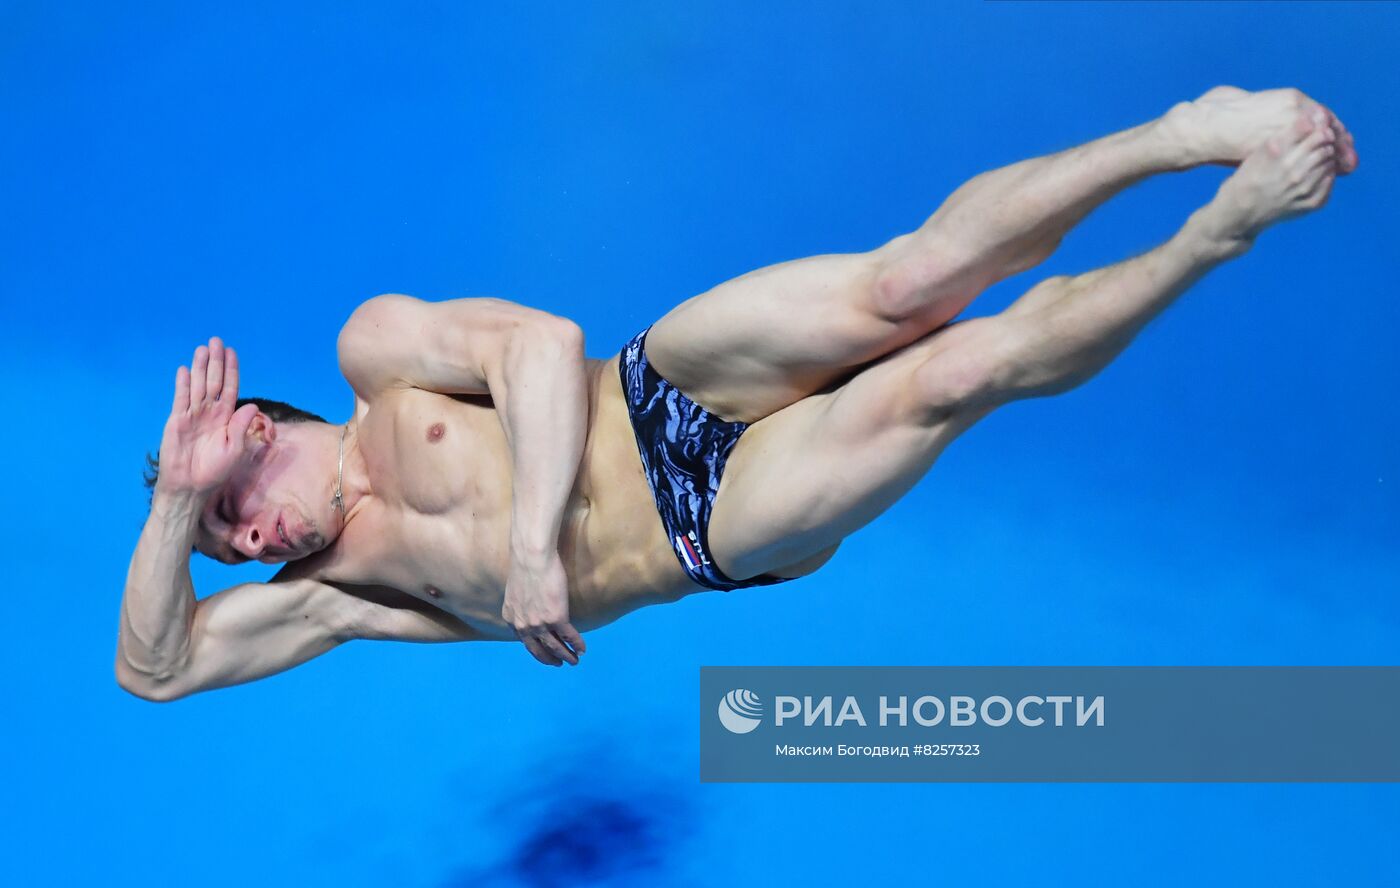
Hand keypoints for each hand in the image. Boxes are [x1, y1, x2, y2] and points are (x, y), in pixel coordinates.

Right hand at [156, 337, 259, 496]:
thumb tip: (252, 405)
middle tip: (216, 341)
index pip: (230, 389)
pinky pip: (181, 399)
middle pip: (213, 382)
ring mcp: (193, 415)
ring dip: (199, 367)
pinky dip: (182, 384)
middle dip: (215, 362)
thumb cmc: (215, 471)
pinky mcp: (176, 420)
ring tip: (202, 349)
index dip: (232, 371)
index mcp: (226, 418)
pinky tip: (184, 370)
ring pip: (197, 386)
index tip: (233, 353)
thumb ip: (240, 427)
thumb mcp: (234, 449)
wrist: (190, 486)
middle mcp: (210, 413)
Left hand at [501, 551, 585, 665]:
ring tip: (574, 661)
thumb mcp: (516, 590)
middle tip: (559, 663)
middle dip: (550, 659)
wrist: (532, 558)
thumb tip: (530, 606)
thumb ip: (521, 604)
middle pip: (539, 650)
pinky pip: (569, 636)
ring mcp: (540, 624)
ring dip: (566, 656)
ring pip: (555, 647)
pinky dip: (577, 645)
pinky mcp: (556, 618)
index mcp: (512, 619)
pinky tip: (583, 649)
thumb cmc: (526, 566)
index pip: (525, 642)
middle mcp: (524, 626)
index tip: (546, 655)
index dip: (537, 651)